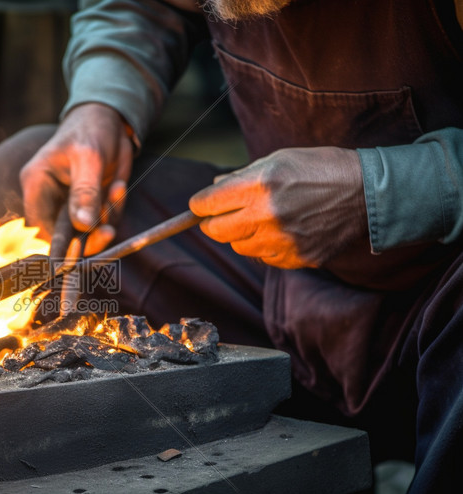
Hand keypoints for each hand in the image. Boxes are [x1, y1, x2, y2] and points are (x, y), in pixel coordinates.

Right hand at [20, 103, 133, 256]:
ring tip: (117, 190)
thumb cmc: (91, 130)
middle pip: (63, 235)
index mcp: (37, 184)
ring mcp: (71, 203)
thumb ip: (85, 192)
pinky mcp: (91, 204)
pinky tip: (119, 186)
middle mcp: (50, 198)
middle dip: (88, 237)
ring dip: (106, 220)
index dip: (56, 244)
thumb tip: (82, 225)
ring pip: (87, 231)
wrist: (111, 120)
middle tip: (108, 232)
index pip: (39, 226)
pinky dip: (115, 210)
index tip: (77, 251)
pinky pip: (103, 220)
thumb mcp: (88, 158)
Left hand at [188, 147, 366, 268]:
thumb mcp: (279, 159)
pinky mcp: (295, 258)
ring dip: (241, 234)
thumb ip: (242, 176)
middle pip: (215, 231)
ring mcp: (281, 241)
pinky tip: (283, 229)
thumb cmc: (321, 169)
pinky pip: (263, 257)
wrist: (368, 194)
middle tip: (224, 213)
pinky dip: (265, 246)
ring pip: (238, 246)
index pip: (206, 204)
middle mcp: (266, 216)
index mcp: (259, 186)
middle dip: (214, 222)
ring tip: (262, 218)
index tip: (201, 204)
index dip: (200, 204)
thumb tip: (214, 189)